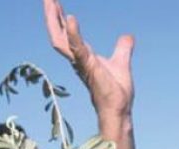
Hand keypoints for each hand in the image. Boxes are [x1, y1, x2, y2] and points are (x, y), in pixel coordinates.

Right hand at [43, 0, 134, 121]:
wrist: (119, 107)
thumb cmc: (117, 91)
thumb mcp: (121, 61)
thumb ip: (123, 48)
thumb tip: (128, 37)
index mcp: (83, 55)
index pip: (66, 33)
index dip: (59, 18)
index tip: (55, 2)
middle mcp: (77, 58)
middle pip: (57, 33)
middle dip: (51, 14)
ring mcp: (81, 62)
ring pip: (60, 38)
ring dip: (54, 19)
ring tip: (50, 1)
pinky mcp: (88, 66)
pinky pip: (77, 48)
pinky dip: (73, 34)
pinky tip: (70, 18)